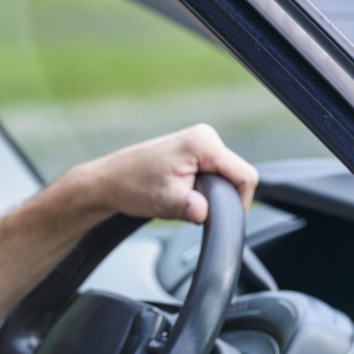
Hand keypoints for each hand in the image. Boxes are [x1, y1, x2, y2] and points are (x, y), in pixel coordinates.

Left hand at [76, 124, 257, 223]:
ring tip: (182, 198)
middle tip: (192, 207)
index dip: (239, 202)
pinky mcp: (194, 150)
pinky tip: (182, 192)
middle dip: (222, 197)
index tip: (219, 217)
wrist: (108, 181)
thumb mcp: (164, 201)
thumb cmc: (131, 187)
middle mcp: (205, 136)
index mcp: (203, 143)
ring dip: (211, 193)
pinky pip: (214, 173)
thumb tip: (203, 213)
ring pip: (226, 176)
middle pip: (237, 175)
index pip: (245, 176)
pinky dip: (204, 187)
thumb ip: (189, 207)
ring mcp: (199, 141)